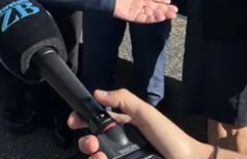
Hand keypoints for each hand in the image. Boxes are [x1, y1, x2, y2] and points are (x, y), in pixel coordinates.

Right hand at [69, 88, 223, 158]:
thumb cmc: (171, 139)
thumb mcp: (146, 113)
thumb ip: (123, 99)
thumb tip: (97, 93)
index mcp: (124, 127)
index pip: (98, 122)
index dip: (83, 120)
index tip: (74, 121)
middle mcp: (121, 145)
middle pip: (93, 142)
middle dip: (85, 140)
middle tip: (90, 142)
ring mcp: (122, 158)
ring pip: (96, 157)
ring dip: (91, 153)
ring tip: (97, 153)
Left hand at [113, 0, 177, 23]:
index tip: (169, 1)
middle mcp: (136, 2)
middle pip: (153, 7)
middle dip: (164, 9)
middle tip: (175, 11)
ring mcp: (134, 9)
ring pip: (150, 13)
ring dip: (161, 14)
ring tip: (171, 15)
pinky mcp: (130, 15)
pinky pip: (143, 18)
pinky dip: (152, 18)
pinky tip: (161, 17)